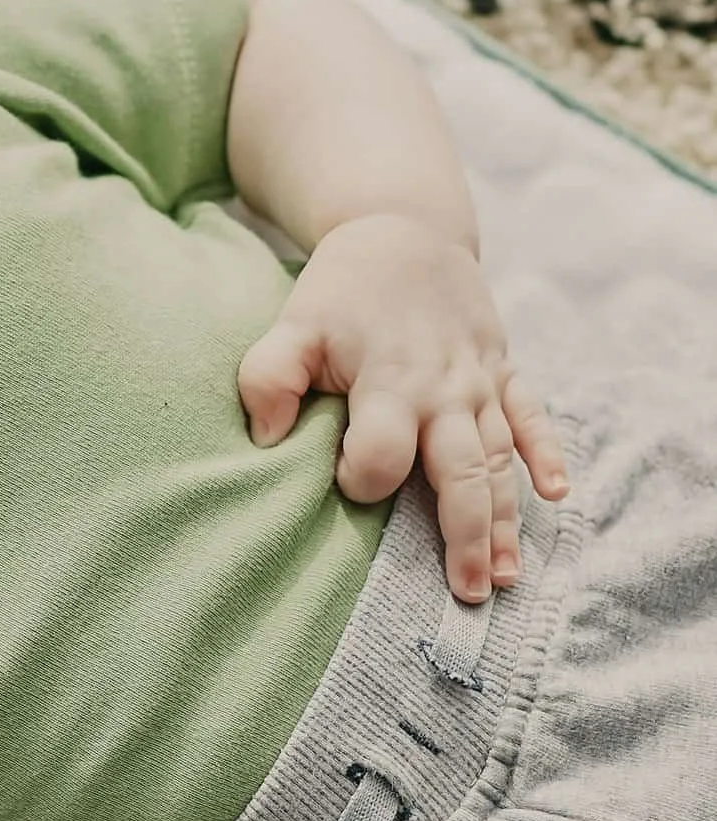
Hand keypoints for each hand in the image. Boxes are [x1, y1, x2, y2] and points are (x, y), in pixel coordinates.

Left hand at [237, 211, 569, 602]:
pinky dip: (547, 454)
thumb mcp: (291, 324)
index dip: (364, 478)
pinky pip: (533, 418)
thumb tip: (264, 440)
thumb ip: (268, 378)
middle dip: (465, 533)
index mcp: (390, 381)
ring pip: (498, 460)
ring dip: (504, 518)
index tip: (348, 488)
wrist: (404, 228)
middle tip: (466, 592)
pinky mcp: (503, 371)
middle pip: (460, 471)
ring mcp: (480, 382)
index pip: (384, 452)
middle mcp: (444, 389)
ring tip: (503, 575)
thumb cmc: (341, 289)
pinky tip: (556, 494)